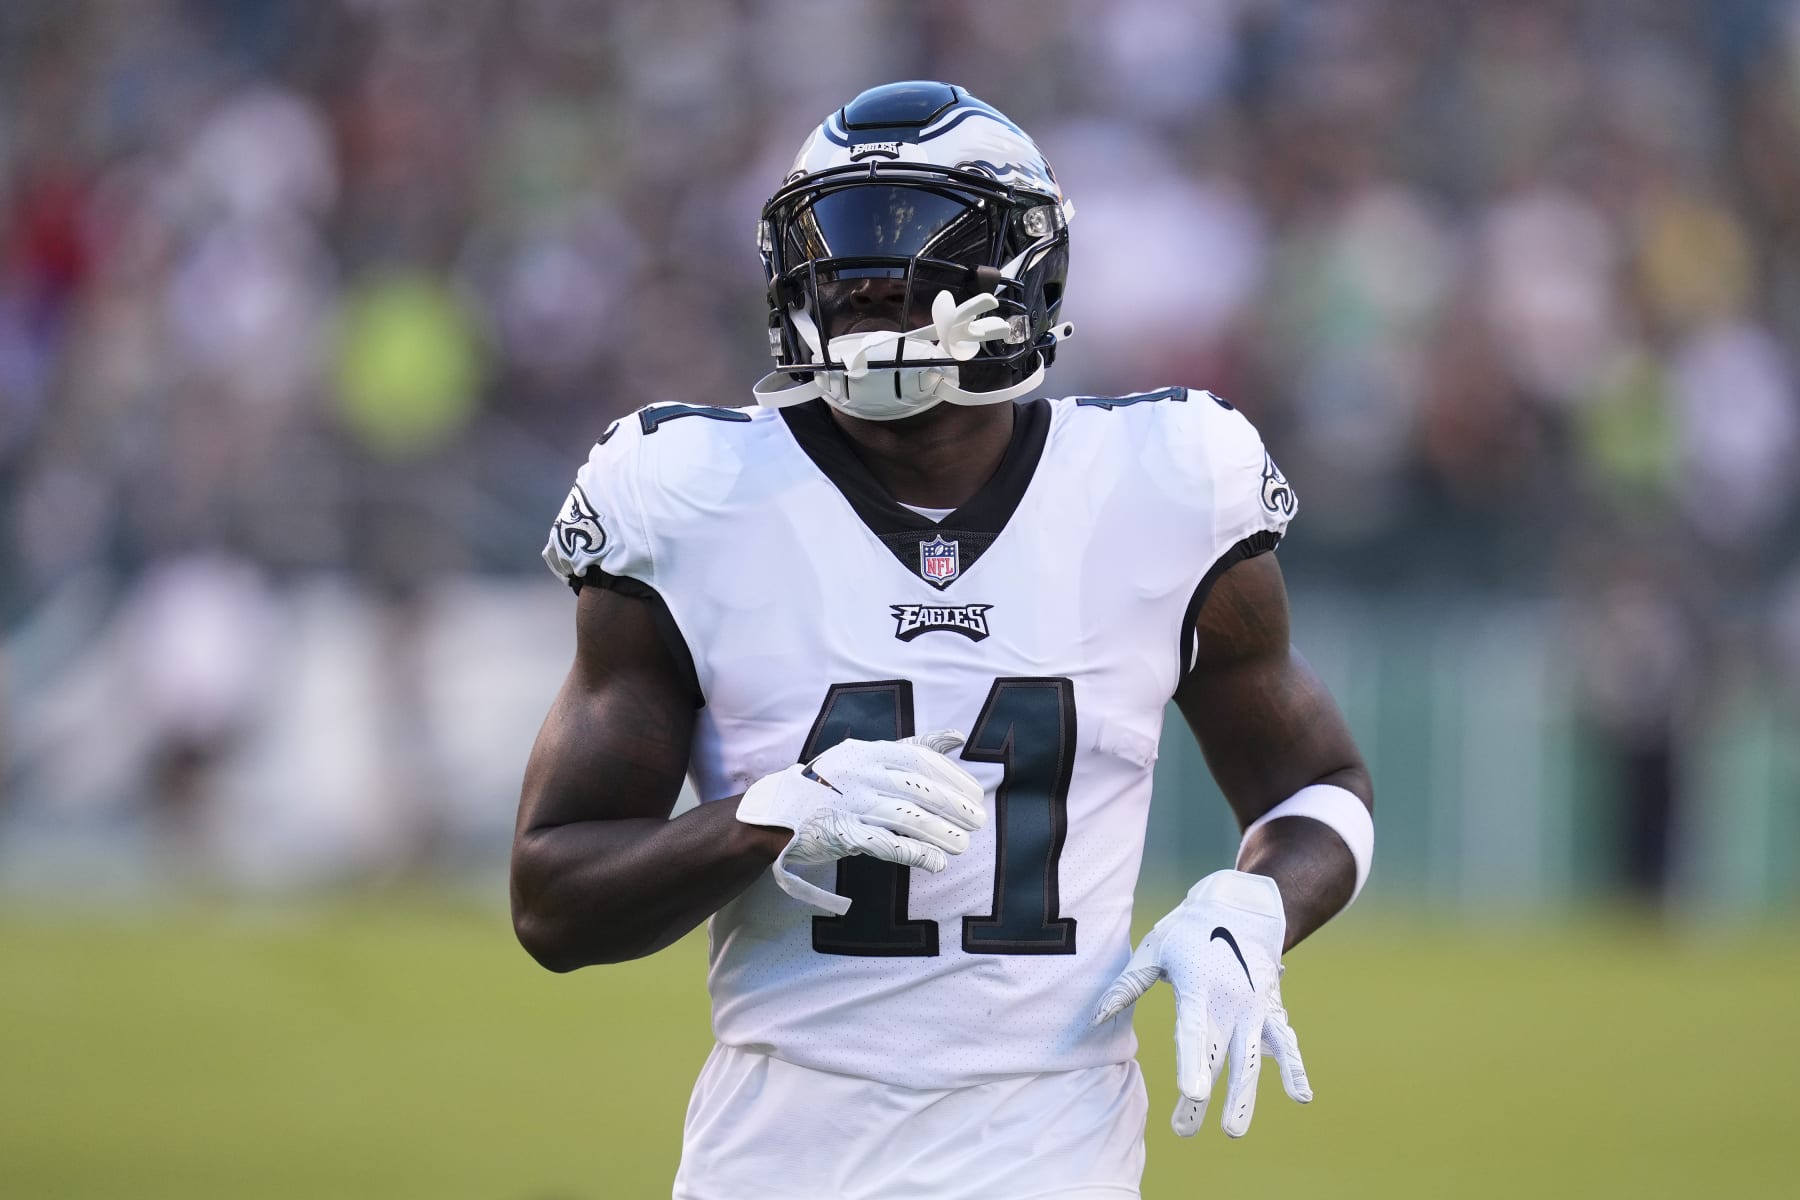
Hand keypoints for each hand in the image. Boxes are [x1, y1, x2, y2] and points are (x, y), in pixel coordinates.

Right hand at [737, 730, 986, 914]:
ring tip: (963, 846)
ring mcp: (851, 804)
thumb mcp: (867, 756)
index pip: (921, 760)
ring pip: (907, 818)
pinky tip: (936, 862)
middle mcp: (861, 774)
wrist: (778, 812)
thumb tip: (957, 737)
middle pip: (918, 790)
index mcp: (868, 751)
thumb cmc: (832, 784)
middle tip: (979, 820)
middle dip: (954, 806)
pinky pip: (887, 844)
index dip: (953, 777)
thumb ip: (912, 747)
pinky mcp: (843, 835)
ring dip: (941, 833)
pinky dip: (916, 853)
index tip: (976, 792)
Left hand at [1093, 870, 1311, 1137]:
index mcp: (1197, 986)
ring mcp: (1253, 1007)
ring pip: (1249, 1058)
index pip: (1193, 1031)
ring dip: (1242, 1096)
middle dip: (1204, 1097)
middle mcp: (1229, 1001)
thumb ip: (1128, 985)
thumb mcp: (1154, 949)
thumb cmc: (1187, 931)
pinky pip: (1284, 1042)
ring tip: (1232, 1130)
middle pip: (1216, 1056)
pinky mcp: (1270, 1009)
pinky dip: (1294, 1068)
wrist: (1240, 907)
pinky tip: (1301, 1097)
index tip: (1192, 1094)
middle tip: (1185, 1131)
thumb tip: (1096, 1017)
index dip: (1191, 1062)